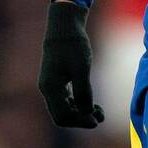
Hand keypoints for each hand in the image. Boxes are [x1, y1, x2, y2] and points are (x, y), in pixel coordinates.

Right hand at [38, 0, 104, 128]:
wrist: (64, 27)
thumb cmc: (73, 45)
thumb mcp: (81, 68)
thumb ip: (83, 91)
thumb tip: (87, 112)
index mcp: (50, 88)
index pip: (62, 116)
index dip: (80, 121)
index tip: (97, 119)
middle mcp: (47, 89)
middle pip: (62, 116)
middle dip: (81, 119)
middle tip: (100, 117)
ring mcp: (51, 86)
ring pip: (64, 110)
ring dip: (81, 113)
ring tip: (100, 111)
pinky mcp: (56, 82)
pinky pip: (65, 101)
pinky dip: (78, 105)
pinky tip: (92, 103)